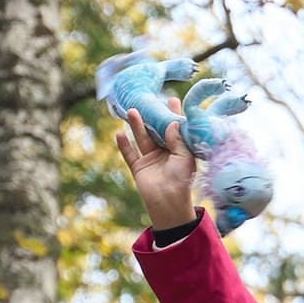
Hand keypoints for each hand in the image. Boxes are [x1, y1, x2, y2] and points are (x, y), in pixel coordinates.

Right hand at [115, 101, 197, 230]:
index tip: (172, 99)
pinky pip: (130, 154)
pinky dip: (124, 145)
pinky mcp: (139, 168)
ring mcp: (151, 160)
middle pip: (156, 130)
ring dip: (136, 126)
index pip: (175, 129)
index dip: (173, 115)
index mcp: (179, 150)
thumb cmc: (181, 180)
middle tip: (147, 101)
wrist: (168, 203)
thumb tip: (172, 121)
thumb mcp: (184, 157)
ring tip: (132, 111)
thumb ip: (177, 139)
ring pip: (142, 138)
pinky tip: (119, 133)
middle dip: (151, 117)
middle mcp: (165, 153)